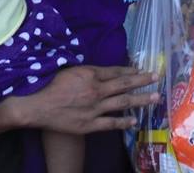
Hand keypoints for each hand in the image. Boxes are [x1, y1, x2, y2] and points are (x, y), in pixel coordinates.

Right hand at [18, 65, 158, 133]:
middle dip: (142, 81)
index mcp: (90, 74)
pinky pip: (110, 123)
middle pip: (124, 85)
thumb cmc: (49, 84)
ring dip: (140, 100)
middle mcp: (96, 90)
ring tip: (154, 98)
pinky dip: (123, 122)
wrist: (36, 106)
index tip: (143, 69)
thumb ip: (86, 70)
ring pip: (122, 103)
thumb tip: (100, 69)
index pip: (116, 71)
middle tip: (157, 78)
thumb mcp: (68, 69)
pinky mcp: (89, 125)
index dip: (131, 70)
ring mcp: (94, 108)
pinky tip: (134, 121)